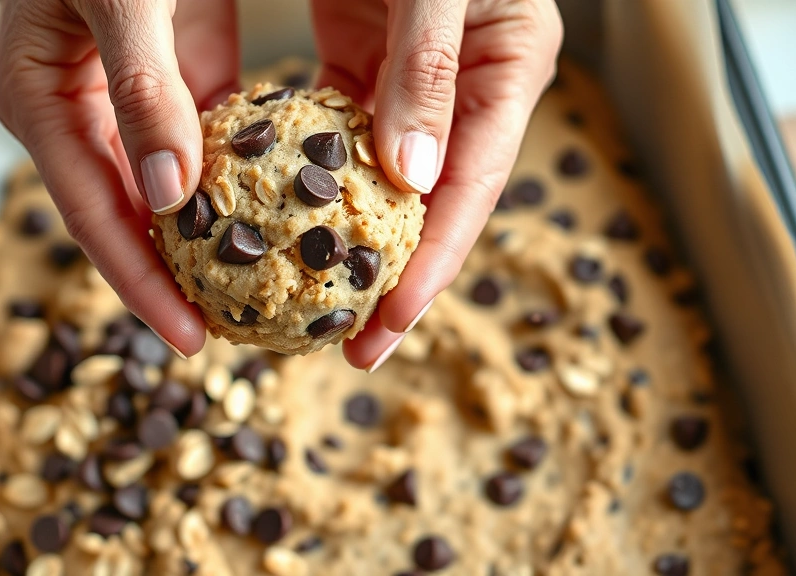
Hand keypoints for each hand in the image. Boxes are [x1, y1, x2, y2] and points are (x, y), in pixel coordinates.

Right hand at [0, 0, 240, 356]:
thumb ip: (141, 88)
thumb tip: (168, 193)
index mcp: (41, 102)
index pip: (94, 214)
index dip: (142, 282)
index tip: (192, 339)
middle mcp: (77, 110)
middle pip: (129, 217)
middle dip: (178, 276)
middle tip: (235, 331)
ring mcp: (125, 96)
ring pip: (170, 187)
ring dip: (215, 235)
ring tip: (263, 288)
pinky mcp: (170, 72)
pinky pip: (206, 137)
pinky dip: (241, 171)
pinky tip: (282, 205)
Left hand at [311, 0, 562, 369]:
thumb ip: (428, 69)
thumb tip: (416, 179)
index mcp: (508, 68)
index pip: (473, 187)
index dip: (434, 263)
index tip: (389, 325)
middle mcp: (466, 88)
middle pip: (434, 205)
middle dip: (394, 279)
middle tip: (350, 347)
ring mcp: (415, 85)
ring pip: (386, 186)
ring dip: (353, 247)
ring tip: (317, 309)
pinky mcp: (365, 71)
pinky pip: (341, 145)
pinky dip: (318, 191)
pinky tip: (287, 232)